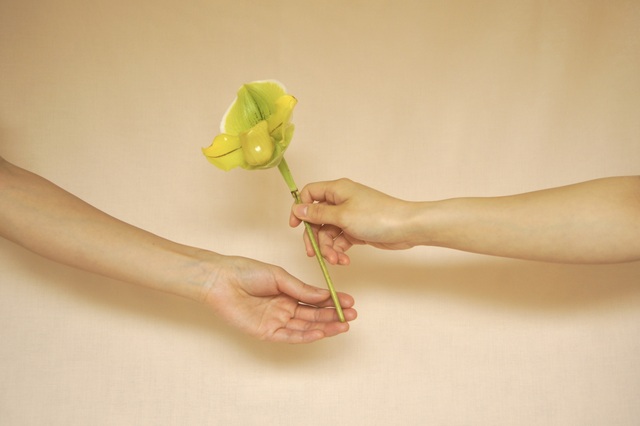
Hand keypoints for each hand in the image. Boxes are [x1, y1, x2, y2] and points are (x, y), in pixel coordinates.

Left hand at [201, 255, 356, 342]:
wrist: (221, 279)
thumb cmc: (246, 272)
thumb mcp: (279, 276)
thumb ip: (301, 289)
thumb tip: (324, 295)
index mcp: (287, 293)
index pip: (315, 300)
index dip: (333, 302)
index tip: (349, 302)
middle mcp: (283, 309)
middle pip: (313, 315)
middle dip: (333, 316)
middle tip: (351, 315)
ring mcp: (276, 321)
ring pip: (305, 327)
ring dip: (325, 327)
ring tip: (343, 325)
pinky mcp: (266, 332)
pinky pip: (290, 336)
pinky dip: (306, 335)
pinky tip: (321, 332)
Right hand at [289, 178, 415, 265]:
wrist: (406, 228)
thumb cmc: (377, 216)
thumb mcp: (342, 216)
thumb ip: (318, 214)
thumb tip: (298, 209)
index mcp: (337, 190)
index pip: (310, 194)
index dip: (300, 209)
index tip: (295, 226)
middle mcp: (341, 201)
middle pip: (317, 218)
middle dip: (315, 237)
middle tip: (313, 253)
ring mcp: (349, 216)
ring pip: (328, 233)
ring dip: (328, 248)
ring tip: (335, 261)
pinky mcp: (357, 230)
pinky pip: (340, 240)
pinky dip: (339, 251)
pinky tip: (343, 260)